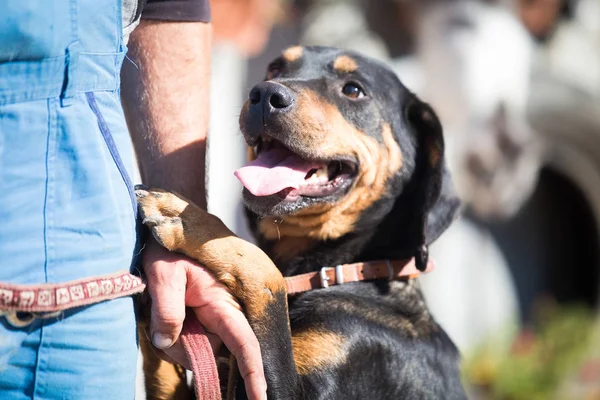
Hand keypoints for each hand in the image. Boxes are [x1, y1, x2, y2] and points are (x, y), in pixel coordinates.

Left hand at [143, 239, 266, 399]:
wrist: (165, 230)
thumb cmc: (168, 248)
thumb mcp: (162, 275)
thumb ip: (166, 311)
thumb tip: (165, 343)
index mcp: (221, 301)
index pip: (243, 343)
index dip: (253, 372)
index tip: (260, 398)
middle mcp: (223, 310)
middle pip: (210, 351)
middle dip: (184, 350)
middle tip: (156, 323)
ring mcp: (212, 314)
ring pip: (197, 347)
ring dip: (173, 340)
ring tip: (158, 307)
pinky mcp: (202, 315)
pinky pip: (189, 338)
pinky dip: (173, 334)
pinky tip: (162, 314)